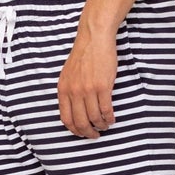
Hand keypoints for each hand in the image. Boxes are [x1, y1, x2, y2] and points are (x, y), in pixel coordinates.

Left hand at [57, 23, 116, 138]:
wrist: (94, 40)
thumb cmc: (83, 56)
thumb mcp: (68, 74)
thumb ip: (69, 91)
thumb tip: (73, 109)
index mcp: (63, 89)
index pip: (66, 118)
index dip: (74, 130)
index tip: (81, 133)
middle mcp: (74, 92)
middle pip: (80, 122)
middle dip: (87, 133)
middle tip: (94, 135)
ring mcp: (88, 90)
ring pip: (94, 118)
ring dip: (101, 125)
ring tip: (105, 126)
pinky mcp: (103, 87)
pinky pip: (106, 109)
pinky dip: (109, 118)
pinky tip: (111, 119)